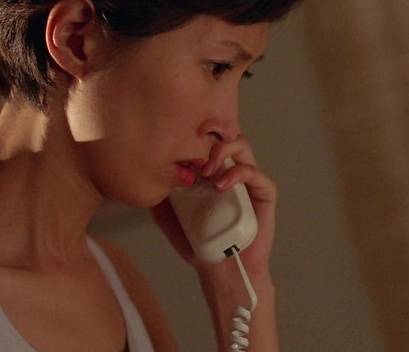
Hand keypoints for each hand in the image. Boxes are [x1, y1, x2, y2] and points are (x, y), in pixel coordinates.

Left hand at [151, 135, 277, 276]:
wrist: (222, 272)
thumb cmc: (201, 247)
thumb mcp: (171, 221)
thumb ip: (160, 200)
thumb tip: (145, 179)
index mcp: (212, 174)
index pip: (206, 142)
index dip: (194, 137)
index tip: (178, 148)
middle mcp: (231, 172)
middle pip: (224, 136)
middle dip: (209, 139)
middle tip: (195, 159)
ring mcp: (248, 182)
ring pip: (243, 147)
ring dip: (224, 151)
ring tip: (209, 171)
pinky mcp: (263, 195)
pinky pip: (256, 174)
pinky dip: (238, 174)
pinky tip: (222, 186)